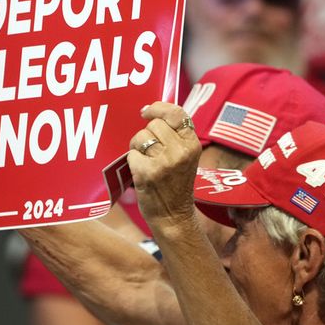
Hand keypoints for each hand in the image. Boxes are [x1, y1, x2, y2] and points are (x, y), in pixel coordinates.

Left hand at [127, 103, 200, 233]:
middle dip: (147, 135)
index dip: (158, 108)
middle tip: (151, 152)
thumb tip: (150, 111)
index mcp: (192, 144)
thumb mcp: (185, 157)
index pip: (176, 113)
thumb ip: (175, 135)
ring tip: (146, 162)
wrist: (173, 216)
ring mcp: (165, 162)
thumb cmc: (176, 184)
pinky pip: (131, 155)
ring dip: (138, 148)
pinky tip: (142, 174)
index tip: (146, 111)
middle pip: (153, 124)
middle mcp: (181, 151)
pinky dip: (132, 163)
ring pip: (140, 137)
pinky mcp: (148, 173)